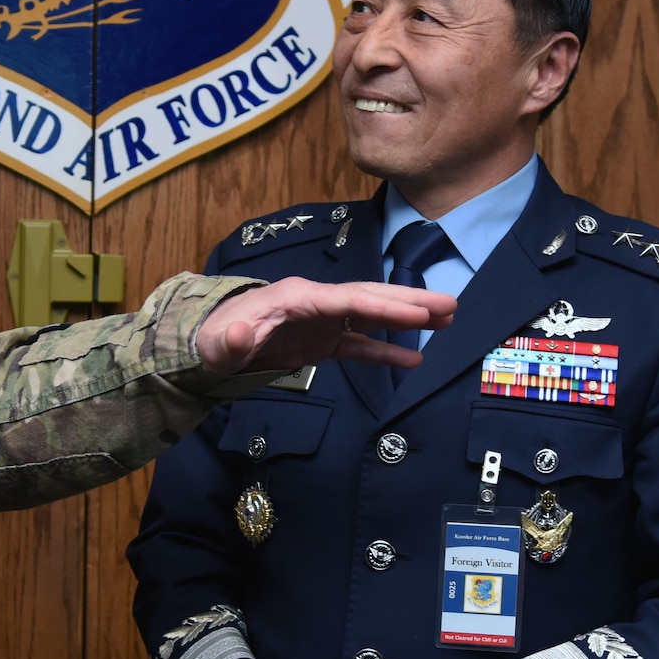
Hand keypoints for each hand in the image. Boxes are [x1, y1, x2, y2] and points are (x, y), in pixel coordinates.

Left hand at [196, 278, 455, 375]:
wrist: (207, 344)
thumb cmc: (213, 340)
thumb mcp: (217, 344)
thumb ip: (230, 341)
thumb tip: (242, 334)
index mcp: (296, 298)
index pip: (348, 300)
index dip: (384, 307)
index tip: (418, 313)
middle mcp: (315, 303)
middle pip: (369, 298)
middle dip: (409, 301)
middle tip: (451, 304)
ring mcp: (321, 321)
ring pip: (371, 316)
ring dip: (407, 318)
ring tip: (447, 319)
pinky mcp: (321, 341)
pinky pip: (359, 344)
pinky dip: (385, 352)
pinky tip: (414, 360)